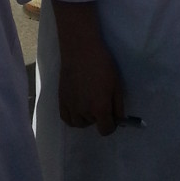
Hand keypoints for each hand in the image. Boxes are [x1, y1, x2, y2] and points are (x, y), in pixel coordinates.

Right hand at [53, 0, 124, 134]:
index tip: (112, 115)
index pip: (106, 130)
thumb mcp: (116, 85)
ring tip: (88, 101)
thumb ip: (118, 107)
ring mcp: (71, 107)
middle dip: (99, 116)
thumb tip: (118, 121)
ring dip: (86, 117)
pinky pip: (67, 119)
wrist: (80, 50)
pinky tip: (78, 107)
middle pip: (94, 124)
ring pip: (80, 123)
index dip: (111, 125)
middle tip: (99, 97)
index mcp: (100, 108)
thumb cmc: (102, 64)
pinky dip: (73, 117)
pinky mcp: (61, 100)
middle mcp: (84, 111)